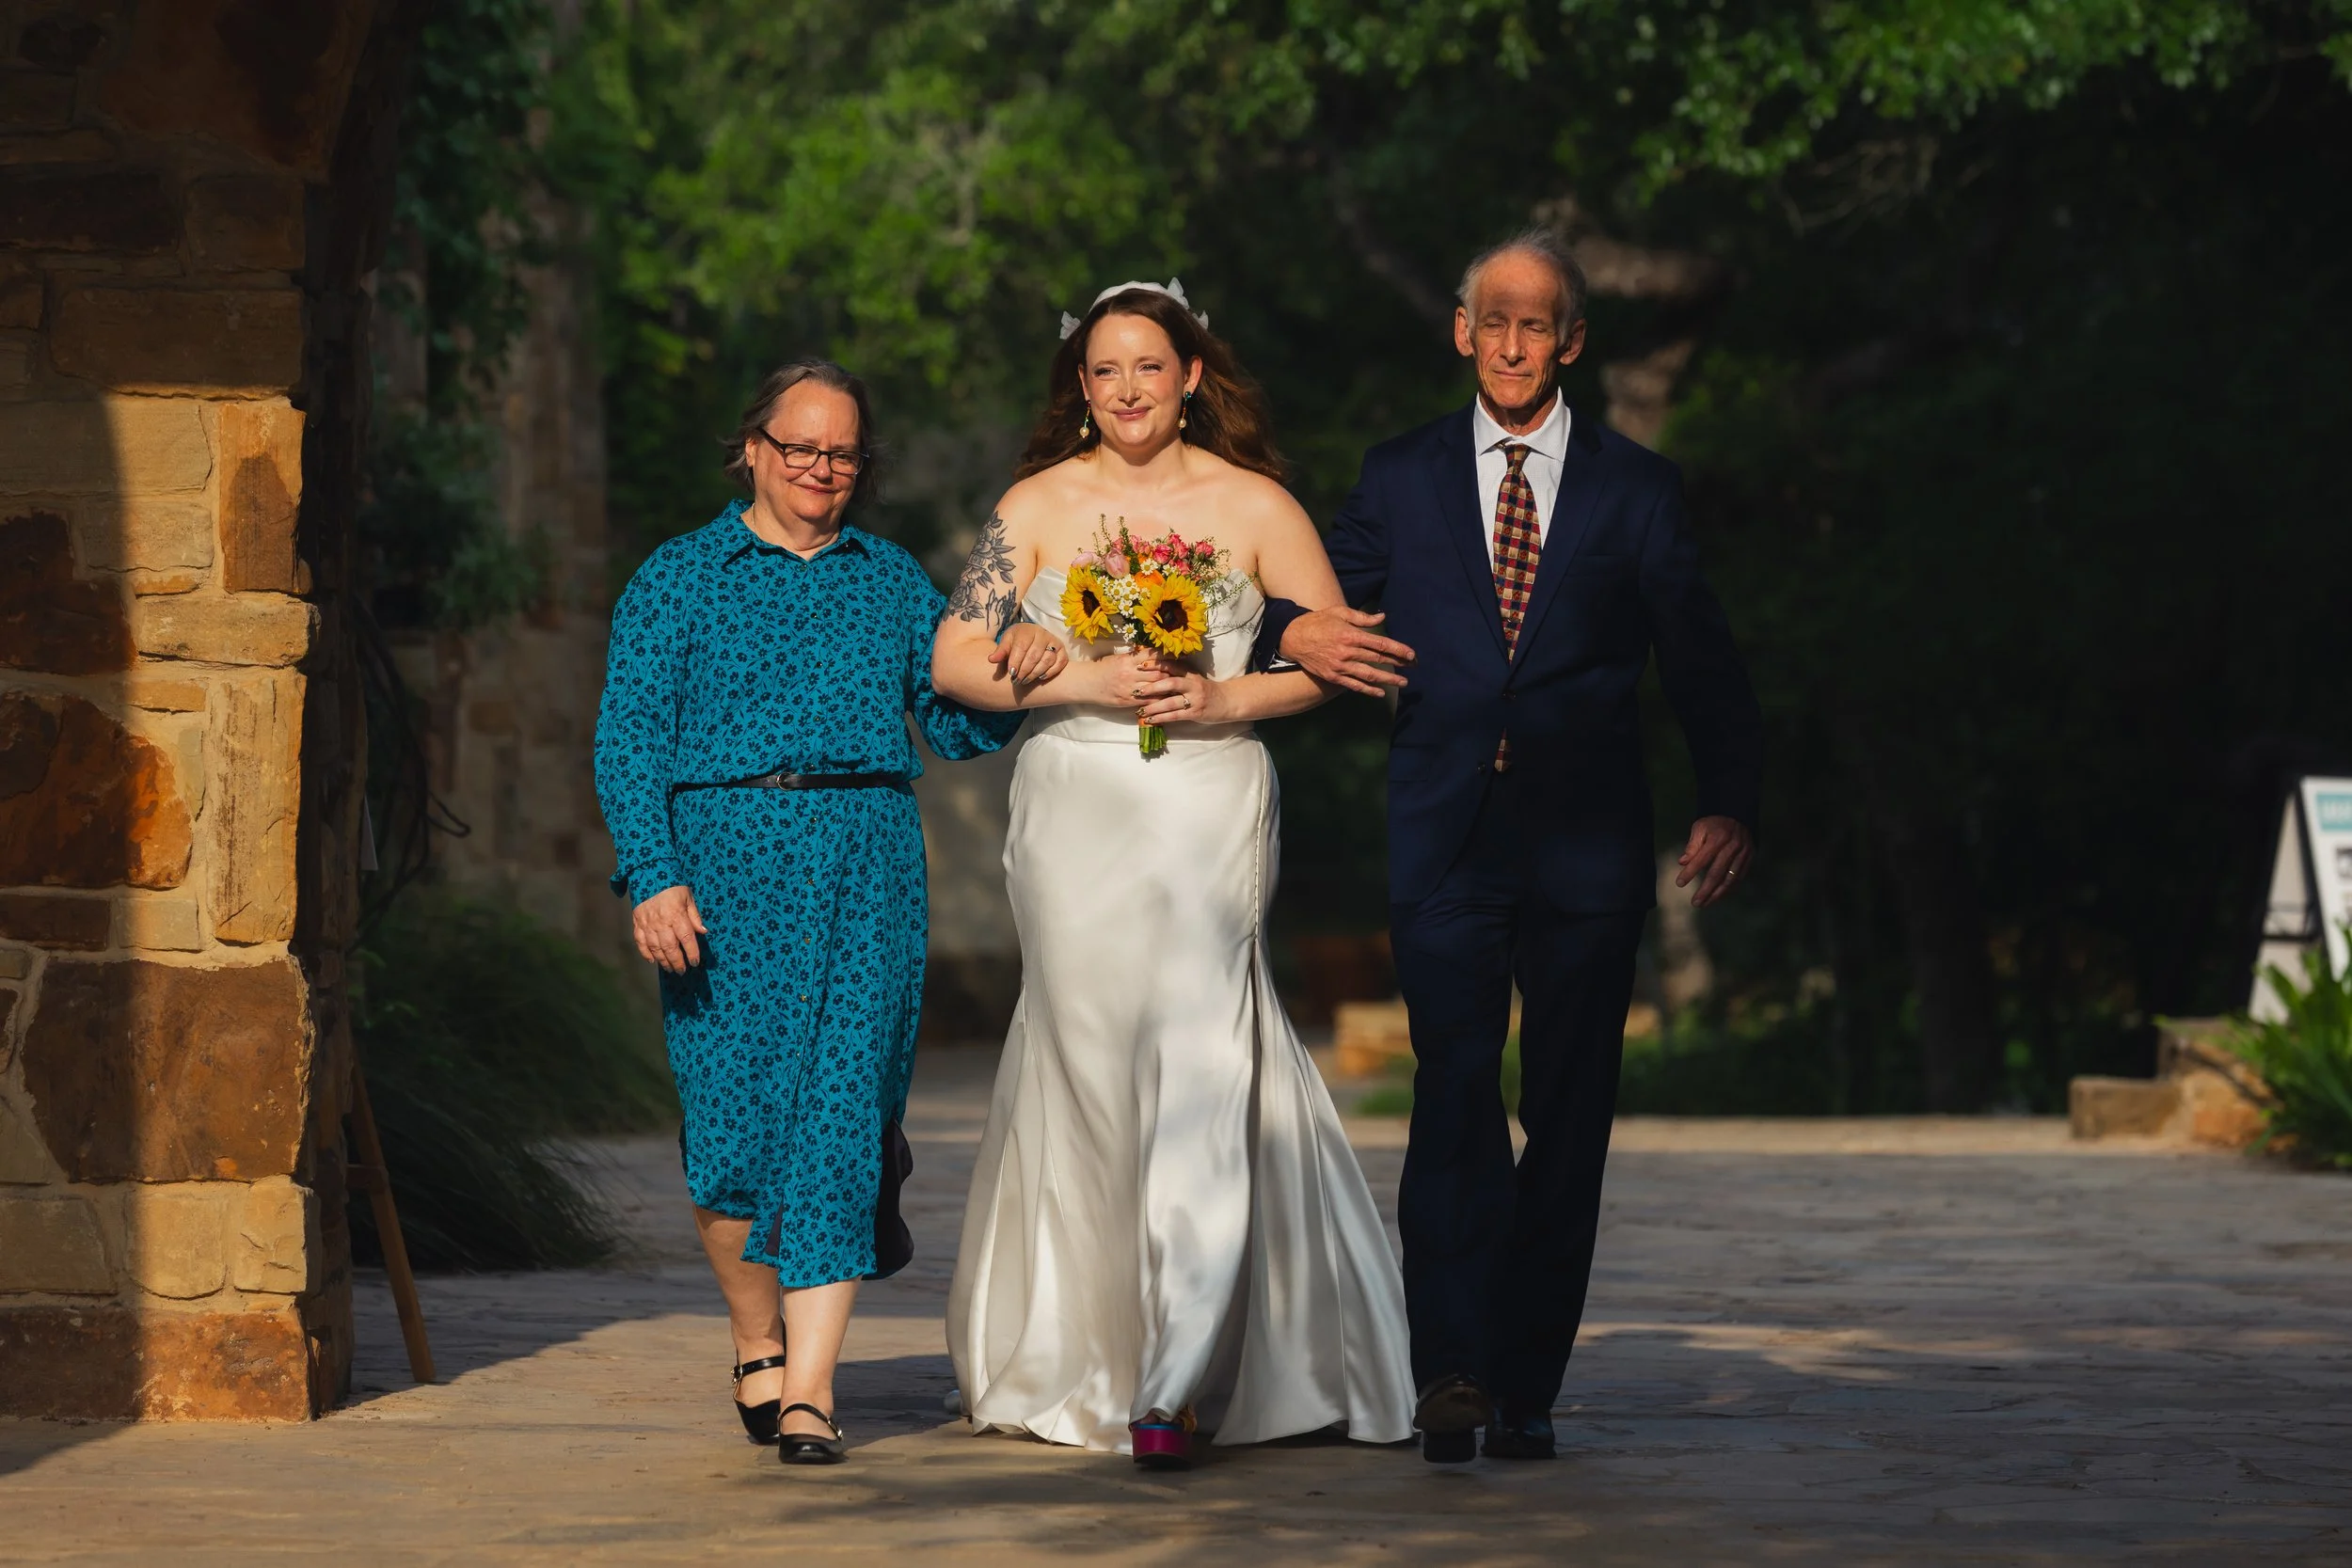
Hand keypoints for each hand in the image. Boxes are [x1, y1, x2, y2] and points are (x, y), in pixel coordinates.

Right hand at [633, 884, 707, 972]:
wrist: (649, 873)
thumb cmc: (673, 886)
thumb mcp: (688, 897)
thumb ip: (695, 916)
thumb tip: (703, 932)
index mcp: (676, 914)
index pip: (686, 938)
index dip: (692, 952)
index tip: (695, 962)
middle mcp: (661, 922)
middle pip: (670, 947)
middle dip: (677, 962)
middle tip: (682, 971)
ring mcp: (647, 923)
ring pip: (655, 948)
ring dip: (663, 961)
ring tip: (670, 969)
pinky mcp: (637, 923)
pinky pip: (640, 942)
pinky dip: (645, 953)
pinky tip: (652, 961)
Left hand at [989, 621, 1067, 684]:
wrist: (1032, 636)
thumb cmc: (1018, 640)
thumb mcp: (1007, 642)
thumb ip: (1000, 651)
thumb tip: (991, 659)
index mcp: (1027, 630)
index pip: (1022, 646)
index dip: (1016, 661)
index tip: (1011, 673)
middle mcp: (1043, 634)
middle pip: (1034, 655)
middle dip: (1024, 670)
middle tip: (1016, 681)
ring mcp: (1054, 642)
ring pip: (1047, 660)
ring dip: (1036, 673)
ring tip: (1025, 681)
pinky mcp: (1062, 651)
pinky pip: (1060, 662)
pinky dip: (1051, 672)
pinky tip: (1041, 678)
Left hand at [1135, 666, 1231, 726]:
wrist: (1227, 701)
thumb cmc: (1206, 689)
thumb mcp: (1193, 677)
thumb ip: (1177, 674)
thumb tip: (1153, 672)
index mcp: (1190, 673)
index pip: (1171, 666)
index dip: (1155, 665)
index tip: (1140, 666)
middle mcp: (1192, 684)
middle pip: (1170, 683)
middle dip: (1152, 687)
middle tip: (1136, 691)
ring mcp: (1194, 699)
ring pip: (1170, 702)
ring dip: (1153, 707)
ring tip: (1140, 711)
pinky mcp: (1195, 713)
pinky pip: (1175, 716)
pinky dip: (1161, 718)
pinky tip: (1150, 720)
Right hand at [1280, 607, 1415, 696]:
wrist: (1293, 638)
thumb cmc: (1318, 622)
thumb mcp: (1339, 613)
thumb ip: (1362, 618)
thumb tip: (1382, 617)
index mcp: (1351, 635)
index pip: (1380, 644)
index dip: (1398, 649)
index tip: (1411, 654)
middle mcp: (1348, 652)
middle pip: (1378, 660)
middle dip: (1398, 663)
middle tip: (1413, 666)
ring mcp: (1340, 667)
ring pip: (1369, 675)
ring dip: (1388, 679)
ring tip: (1403, 683)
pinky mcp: (1333, 676)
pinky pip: (1354, 685)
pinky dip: (1368, 689)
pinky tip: (1380, 692)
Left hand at [1675, 815, 1753, 908]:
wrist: (1738, 815)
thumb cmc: (1714, 824)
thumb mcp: (1700, 828)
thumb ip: (1692, 846)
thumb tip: (1682, 862)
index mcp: (1718, 838)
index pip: (1702, 859)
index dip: (1690, 872)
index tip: (1679, 883)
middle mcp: (1733, 847)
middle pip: (1717, 873)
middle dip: (1705, 890)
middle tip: (1695, 903)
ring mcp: (1743, 853)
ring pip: (1730, 879)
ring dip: (1717, 894)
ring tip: (1705, 903)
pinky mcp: (1750, 858)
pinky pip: (1739, 877)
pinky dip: (1729, 889)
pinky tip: (1719, 896)